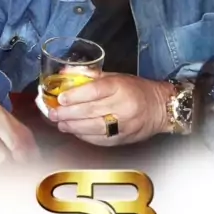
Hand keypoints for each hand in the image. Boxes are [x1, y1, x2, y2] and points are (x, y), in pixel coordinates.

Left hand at [48, 73, 169, 145]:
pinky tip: (74, 131)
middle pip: (90, 111)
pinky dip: (84, 136)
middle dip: (68, 113)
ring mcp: (124, 125)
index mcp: (121, 87)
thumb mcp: (116, 76)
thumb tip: (65, 73)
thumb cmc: (136, 89)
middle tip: (53, 113)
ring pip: (93, 128)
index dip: (76, 95)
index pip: (95, 91)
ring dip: (73, 126)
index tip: (61, 98)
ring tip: (60, 123)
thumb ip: (91, 75)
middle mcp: (123, 106)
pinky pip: (99, 140)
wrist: (160, 108)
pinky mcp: (123, 139)